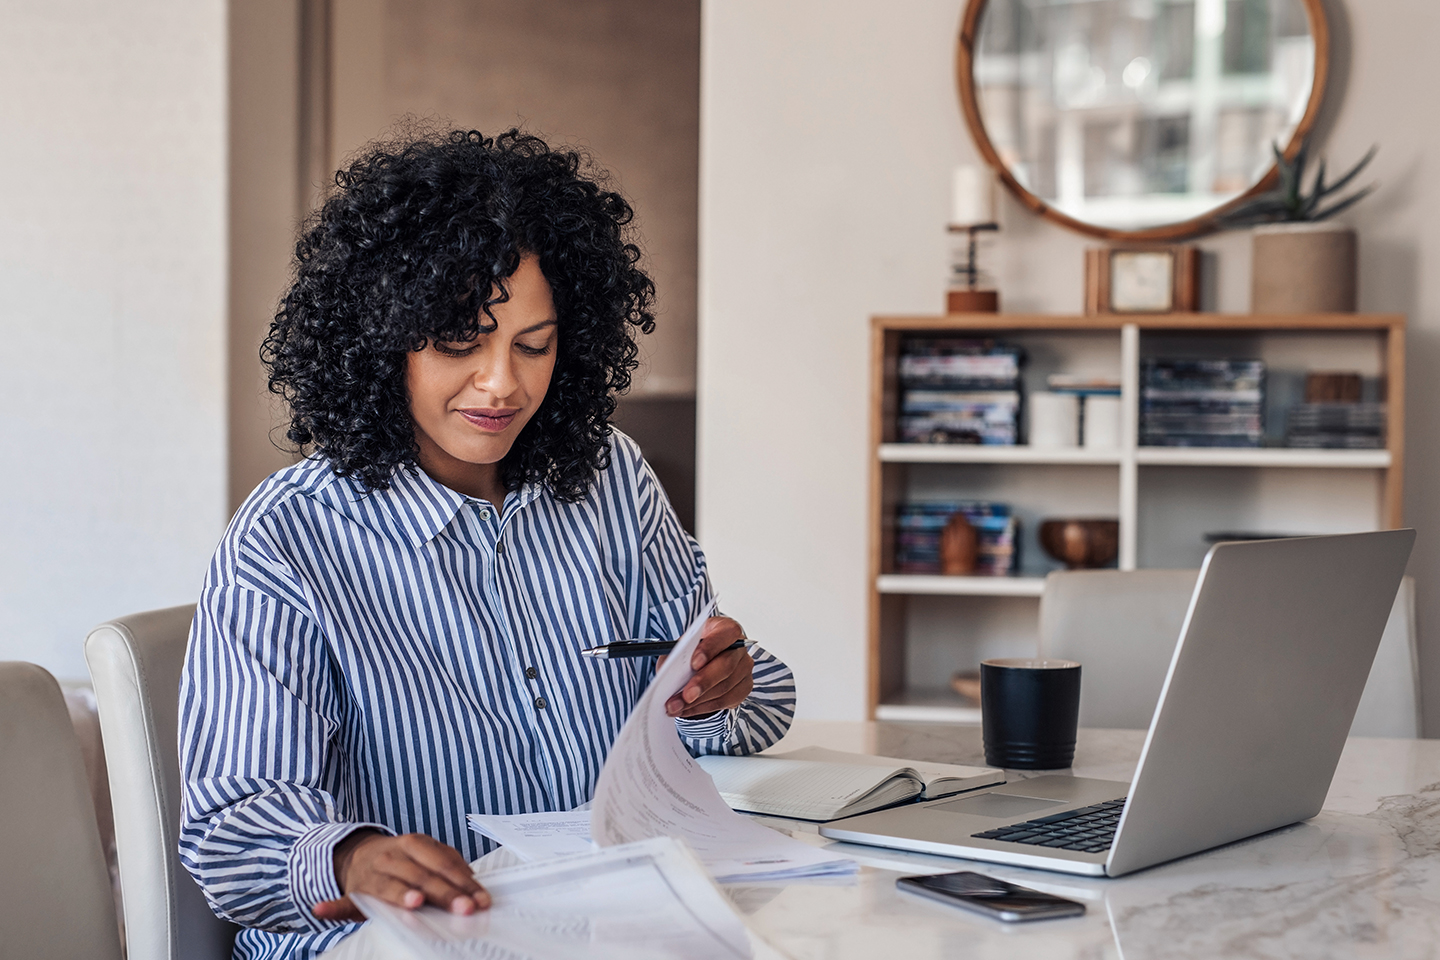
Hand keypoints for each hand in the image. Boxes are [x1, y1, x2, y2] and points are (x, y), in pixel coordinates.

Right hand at [312, 830, 489, 922]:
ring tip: (415, 902)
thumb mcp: (425, 852)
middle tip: (464, 908)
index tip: (480, 899)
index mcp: (414, 843)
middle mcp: (393, 856)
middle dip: (445, 894)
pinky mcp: (353, 892)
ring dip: (402, 896)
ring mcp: (371, 874)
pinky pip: (342, 900)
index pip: (444, 864)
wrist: (358, 853)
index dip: (463, 883)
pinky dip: (332, 906)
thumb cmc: (402, 858)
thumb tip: (472, 881)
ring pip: (390, 888)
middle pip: (423, 876)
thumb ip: (447, 863)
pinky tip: (323, 909)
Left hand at [661, 616, 752, 717]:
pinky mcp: (743, 688)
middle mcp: (740, 649)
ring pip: (724, 688)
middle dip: (703, 683)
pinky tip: (687, 709)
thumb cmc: (697, 648)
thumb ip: (677, 652)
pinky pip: (724, 701)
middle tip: (686, 695)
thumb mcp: (685, 643)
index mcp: (727, 630)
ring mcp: (744, 670)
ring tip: (676, 706)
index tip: (694, 663)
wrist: (707, 658)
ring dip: (698, 701)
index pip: (724, 636)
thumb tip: (666, 670)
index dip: (709, 649)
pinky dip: (703, 708)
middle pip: (726, 666)